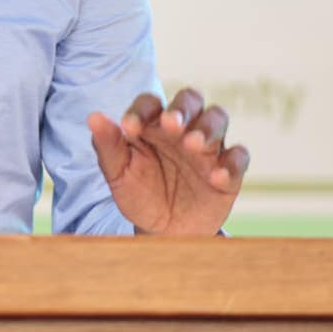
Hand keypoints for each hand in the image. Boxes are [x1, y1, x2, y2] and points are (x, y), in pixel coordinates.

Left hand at [87, 88, 248, 235]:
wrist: (161, 231)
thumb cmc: (138, 193)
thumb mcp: (118, 173)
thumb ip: (107, 145)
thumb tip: (93, 117)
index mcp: (153, 123)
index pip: (150, 102)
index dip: (141, 110)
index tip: (129, 128)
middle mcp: (183, 129)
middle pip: (190, 100)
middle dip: (183, 108)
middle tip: (172, 124)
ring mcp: (208, 148)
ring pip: (218, 118)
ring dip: (208, 128)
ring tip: (193, 145)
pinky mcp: (228, 172)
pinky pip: (238, 157)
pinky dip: (231, 163)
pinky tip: (217, 176)